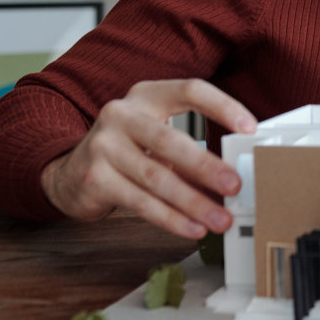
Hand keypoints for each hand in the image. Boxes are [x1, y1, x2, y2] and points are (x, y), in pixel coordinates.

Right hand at [40, 79, 256, 238]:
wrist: (69, 172)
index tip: (250, 128)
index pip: (190, 91)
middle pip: (171, 140)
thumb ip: (188, 147)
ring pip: (156, 177)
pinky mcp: (95, 178)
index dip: (223, 106)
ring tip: (220, 219)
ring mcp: (103, 145)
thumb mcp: (155, 135)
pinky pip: (140, 202)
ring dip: (193, 202)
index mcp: (147, 95)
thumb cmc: (128, 150)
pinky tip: (192, 228)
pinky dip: (170, 218)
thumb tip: (233, 174)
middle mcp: (121, 114)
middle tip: (235, 186)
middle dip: (206, 166)